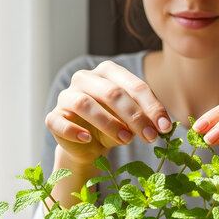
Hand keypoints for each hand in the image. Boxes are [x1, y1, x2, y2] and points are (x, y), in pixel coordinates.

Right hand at [45, 60, 171, 164]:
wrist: (87, 146)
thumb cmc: (114, 126)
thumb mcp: (133, 121)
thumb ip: (146, 119)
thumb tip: (164, 126)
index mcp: (108, 72)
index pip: (134, 86)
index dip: (152, 107)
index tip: (165, 127)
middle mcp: (85, 78)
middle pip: (112, 92)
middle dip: (134, 116)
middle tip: (150, 136)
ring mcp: (66, 96)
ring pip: (85, 104)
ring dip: (108, 123)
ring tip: (126, 140)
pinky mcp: (53, 116)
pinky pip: (60, 121)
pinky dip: (74, 131)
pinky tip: (88, 140)